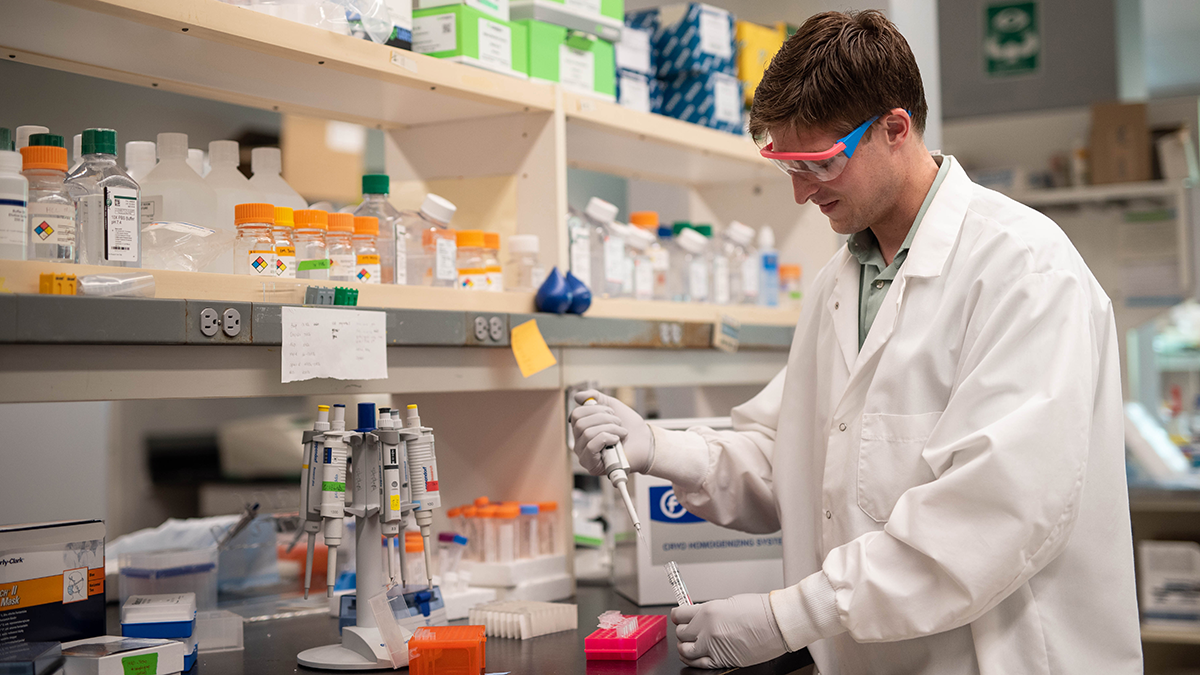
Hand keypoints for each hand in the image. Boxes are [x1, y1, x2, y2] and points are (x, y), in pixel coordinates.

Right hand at [569, 390, 652, 475]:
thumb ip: (595, 397)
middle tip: (618, 423)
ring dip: (610, 429)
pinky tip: (616, 441)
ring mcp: (584, 455)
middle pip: (580, 423)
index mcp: (582, 429)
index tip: (610, 412)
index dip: (594, 409)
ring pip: (587, 433)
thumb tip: (577, 396)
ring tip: (621, 433)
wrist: (646, 443)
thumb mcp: (612, 405)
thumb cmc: (630, 427)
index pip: (576, 415)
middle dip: (604, 418)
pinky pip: (591, 446)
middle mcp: (580, 443)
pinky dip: (607, 438)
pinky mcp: (592, 465)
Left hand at [672, 594, 787, 669]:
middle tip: (689, 630)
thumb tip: (699, 616)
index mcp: (708, 611)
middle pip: (681, 634)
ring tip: (690, 645)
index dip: (678, 616)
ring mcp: (713, 646)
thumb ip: (710, 611)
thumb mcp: (728, 602)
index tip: (679, 617)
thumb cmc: (760, 610)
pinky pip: (700, 664)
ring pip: (686, 651)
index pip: (679, 615)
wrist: (777, 623)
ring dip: (686, 648)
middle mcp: (707, 629)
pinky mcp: (722, 660)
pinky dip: (695, 660)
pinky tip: (697, 656)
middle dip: (684, 632)